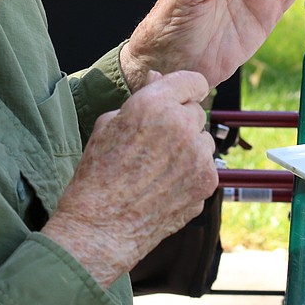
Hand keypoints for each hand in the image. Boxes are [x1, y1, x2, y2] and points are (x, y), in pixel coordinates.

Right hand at [42, 71, 217, 286]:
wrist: (102, 226)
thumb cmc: (98, 173)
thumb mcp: (109, 124)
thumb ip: (141, 98)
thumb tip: (158, 78)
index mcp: (154, 104)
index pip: (193, 81)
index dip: (185, 89)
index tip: (178, 98)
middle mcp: (182, 125)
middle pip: (197, 112)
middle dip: (181, 121)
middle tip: (156, 141)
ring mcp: (198, 157)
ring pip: (204, 141)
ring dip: (189, 147)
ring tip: (158, 167)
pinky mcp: (207, 183)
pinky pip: (206, 167)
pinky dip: (191, 173)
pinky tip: (165, 185)